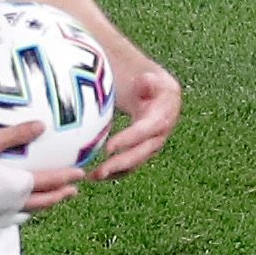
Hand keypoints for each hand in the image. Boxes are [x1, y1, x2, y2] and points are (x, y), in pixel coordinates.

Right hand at [0, 128, 70, 219]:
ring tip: (52, 200)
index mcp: (14, 186)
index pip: (48, 182)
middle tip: (74, 190)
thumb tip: (42, 125)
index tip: (81, 174)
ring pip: (28, 211)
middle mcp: (9, 203)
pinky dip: (23, 214)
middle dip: (60, 195)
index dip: (66, 177)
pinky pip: (10, 218)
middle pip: (43, 201)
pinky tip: (20, 209)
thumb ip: (16, 134)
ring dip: (44, 205)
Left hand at [88, 58, 183, 179]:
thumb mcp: (150, 76)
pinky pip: (130, 165)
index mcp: (163, 114)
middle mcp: (160, 134)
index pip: (146, 130)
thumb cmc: (146, 82)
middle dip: (120, 163)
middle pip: (141, 152)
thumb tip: (146, 82)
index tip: (109, 148)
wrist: (156, 91)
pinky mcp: (143, 151)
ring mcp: (152, 145)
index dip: (129, 140)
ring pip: (135, 162)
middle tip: (99, 171)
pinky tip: (96, 176)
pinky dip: (114, 172)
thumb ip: (148, 80)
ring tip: (93, 177)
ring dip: (115, 171)